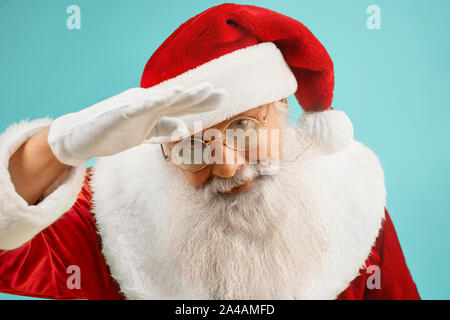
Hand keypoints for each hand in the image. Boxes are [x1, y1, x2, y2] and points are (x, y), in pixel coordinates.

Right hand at [48, 82, 225, 165]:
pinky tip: (166, 97)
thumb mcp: (145, 132)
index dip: (201, 101)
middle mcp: (146, 104)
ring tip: (200, 89)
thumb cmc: (114, 132)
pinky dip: (152, 103)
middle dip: (198, 95)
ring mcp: (131, 107)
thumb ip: (163, 128)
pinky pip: (137, 108)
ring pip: (159, 99)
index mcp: (154, 109)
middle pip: (175, 99)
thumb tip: (184, 128)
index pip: (181, 104)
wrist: (79, 138)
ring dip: (181, 94)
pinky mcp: (117, 114)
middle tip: (220, 91)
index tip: (223, 96)